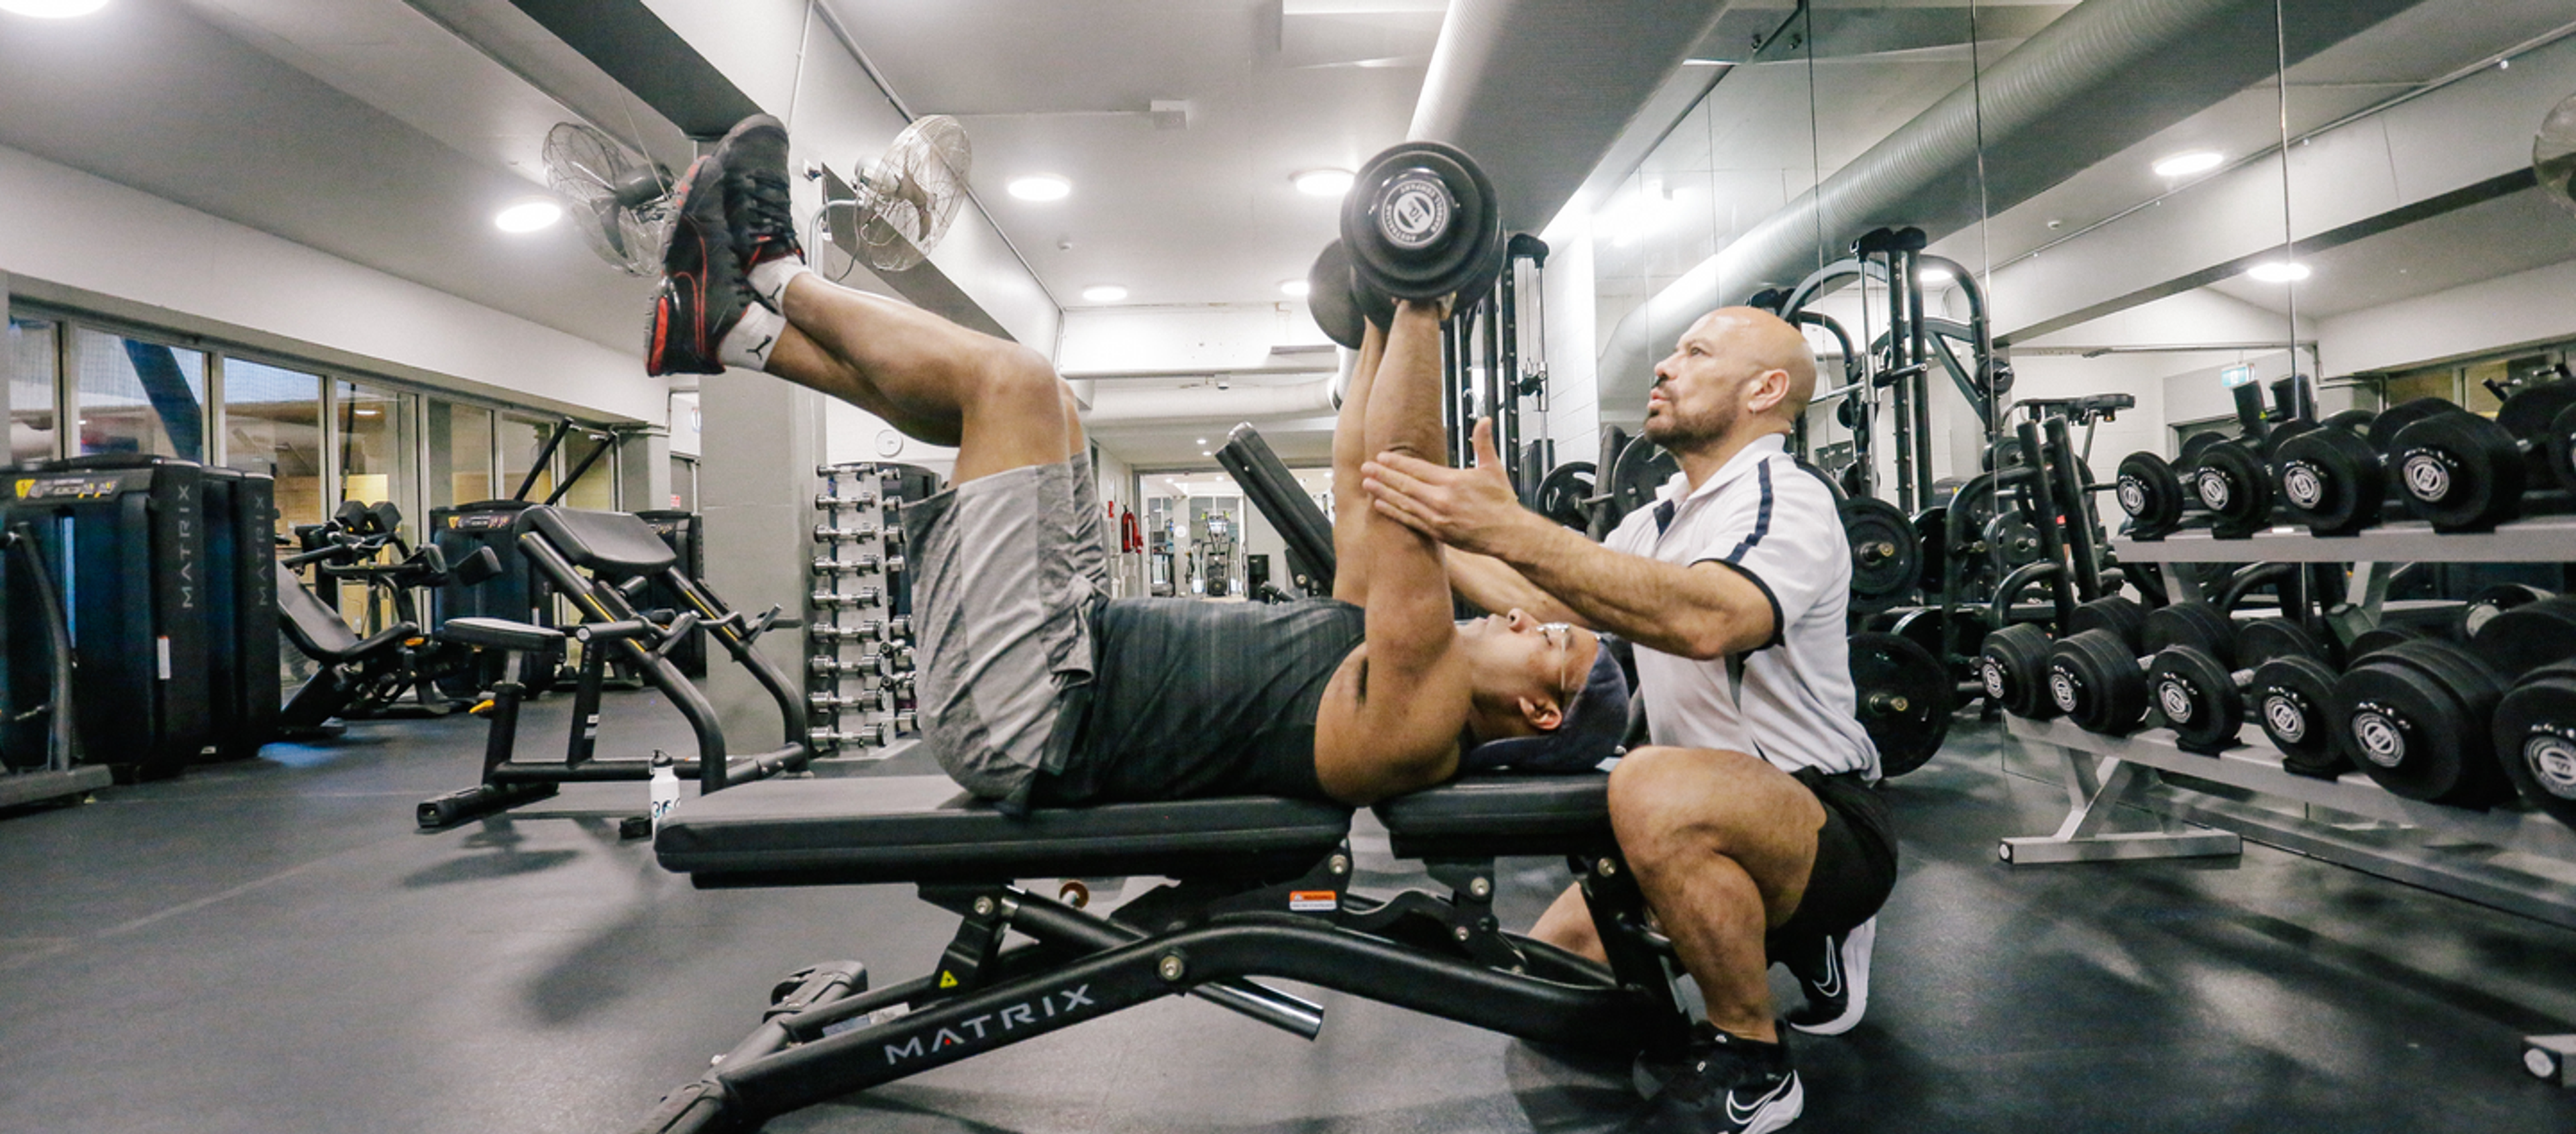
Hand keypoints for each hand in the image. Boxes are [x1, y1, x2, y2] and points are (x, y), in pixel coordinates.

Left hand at [1362, 418, 1536, 555]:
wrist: (1509, 534)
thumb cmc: (1501, 503)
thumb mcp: (1493, 469)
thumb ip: (1483, 443)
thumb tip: (1484, 420)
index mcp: (1452, 481)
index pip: (1417, 468)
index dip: (1397, 462)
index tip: (1382, 456)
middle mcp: (1441, 499)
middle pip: (1405, 484)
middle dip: (1383, 475)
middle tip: (1366, 467)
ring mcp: (1437, 518)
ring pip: (1403, 502)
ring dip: (1383, 492)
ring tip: (1367, 484)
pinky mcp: (1437, 533)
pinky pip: (1409, 521)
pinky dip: (1393, 512)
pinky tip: (1381, 506)